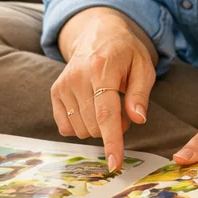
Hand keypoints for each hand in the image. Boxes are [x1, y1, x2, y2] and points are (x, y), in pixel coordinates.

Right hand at [51, 9, 155, 171]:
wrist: (97, 33)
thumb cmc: (125, 53)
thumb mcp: (143, 67)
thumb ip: (140, 94)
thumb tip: (138, 120)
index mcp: (102, 69)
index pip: (106, 114)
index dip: (112, 141)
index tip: (114, 163)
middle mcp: (77, 77)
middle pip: (94, 126)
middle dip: (113, 127)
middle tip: (122, 107)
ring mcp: (63, 84)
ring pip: (81, 130)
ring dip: (97, 126)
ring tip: (106, 103)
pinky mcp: (55, 91)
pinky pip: (66, 127)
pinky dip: (81, 126)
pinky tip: (89, 108)